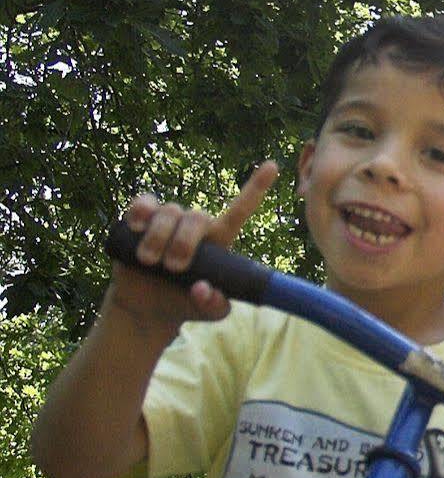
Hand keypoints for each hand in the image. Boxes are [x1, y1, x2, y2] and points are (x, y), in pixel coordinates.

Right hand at [106, 161, 279, 332]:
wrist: (146, 308)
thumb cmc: (185, 304)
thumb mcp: (208, 312)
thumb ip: (214, 305)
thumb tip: (203, 290)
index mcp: (219, 240)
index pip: (240, 210)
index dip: (256, 188)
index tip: (273, 166)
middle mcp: (194, 226)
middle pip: (196, 216)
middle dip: (185, 241)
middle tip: (175, 267)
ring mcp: (167, 221)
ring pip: (168, 211)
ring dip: (159, 237)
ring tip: (151, 262)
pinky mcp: (139, 221)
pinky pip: (142, 204)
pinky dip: (139, 212)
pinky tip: (137, 225)